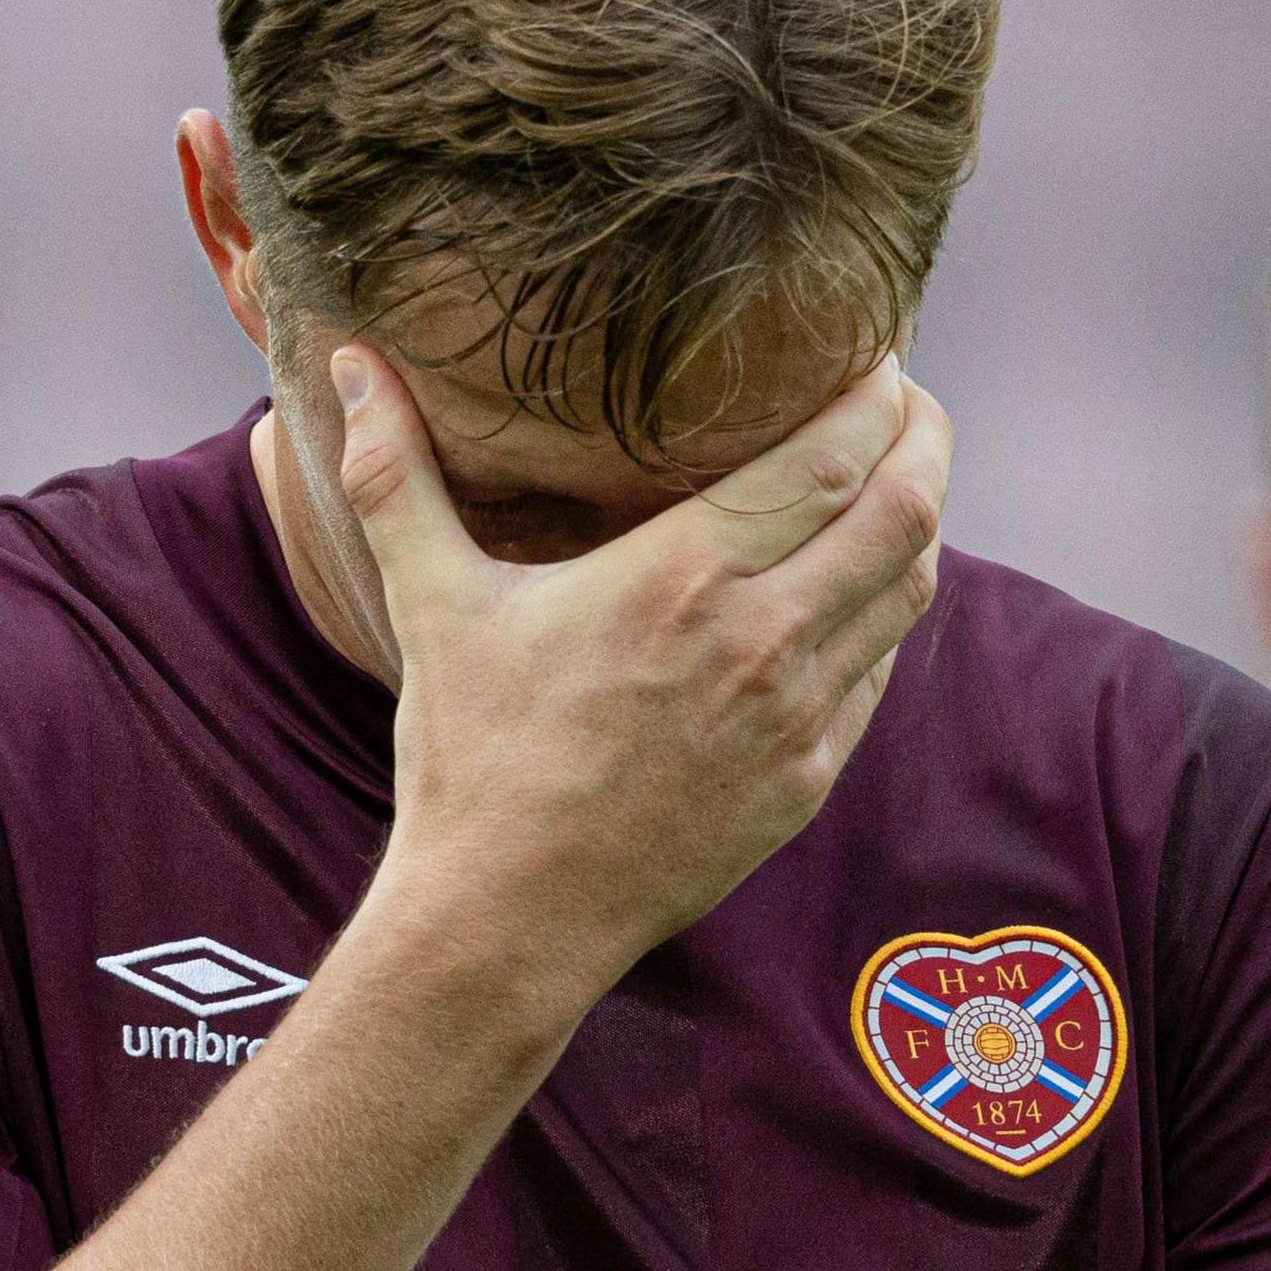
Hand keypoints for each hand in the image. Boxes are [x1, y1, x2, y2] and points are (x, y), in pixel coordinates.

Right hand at [334, 345, 948, 999]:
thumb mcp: (432, 601)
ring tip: (897, 477)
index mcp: (679, 578)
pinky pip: (878, 672)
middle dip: (924, 439)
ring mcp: (796, 717)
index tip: (877, 354)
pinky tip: (859, 586)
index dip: (879, 396)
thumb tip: (346, 364)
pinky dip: (884, 615)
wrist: (509, 915)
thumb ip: (394, 473)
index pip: (830, 460)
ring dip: (915, 523)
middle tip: (907, 400)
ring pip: (908, 592)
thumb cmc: (469, 755)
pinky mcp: (808, 779)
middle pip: (904, 512)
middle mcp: (759, 640)